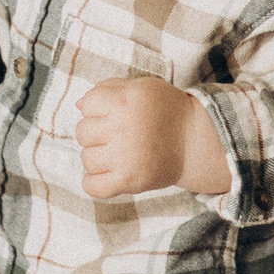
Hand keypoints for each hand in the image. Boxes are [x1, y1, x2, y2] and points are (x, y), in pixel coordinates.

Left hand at [76, 72, 227, 201]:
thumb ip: (109, 88)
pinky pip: (92, 186)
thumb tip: (79, 104)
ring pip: (86, 158)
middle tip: (119, 134)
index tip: (114, 112)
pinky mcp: (128, 181)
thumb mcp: (142, 87)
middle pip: (83, 131)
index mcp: (126, 100)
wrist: (195, 142)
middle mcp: (123, 127)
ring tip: (119, 153)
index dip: (98, 108)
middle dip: (97, 132)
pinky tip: (110, 173)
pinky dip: (95, 182)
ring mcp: (124, 156)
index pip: (88, 103)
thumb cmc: (167, 111)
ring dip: (99, 156)